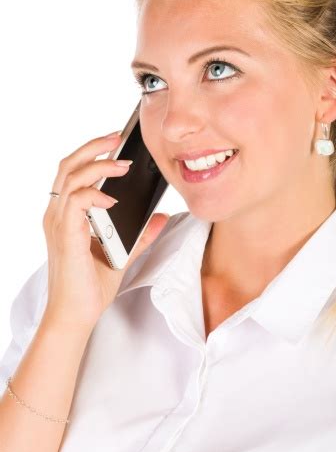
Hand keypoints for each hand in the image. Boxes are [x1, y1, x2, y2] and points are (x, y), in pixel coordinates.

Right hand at [41, 131, 169, 330]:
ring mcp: (58, 223)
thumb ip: (140, 234)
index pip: (72, 171)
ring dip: (99, 165)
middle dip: (93, 146)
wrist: (76, 315)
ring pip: (71, 177)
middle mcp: (57, 214)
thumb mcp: (123, 253)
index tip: (115, 144)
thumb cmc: (91, 286)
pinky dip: (95, 194)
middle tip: (117, 137)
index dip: (91, 153)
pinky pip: (76, 202)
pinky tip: (112, 199)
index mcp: (66, 215)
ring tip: (122, 164)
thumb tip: (161, 216)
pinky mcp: (66, 236)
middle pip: (68, 165)